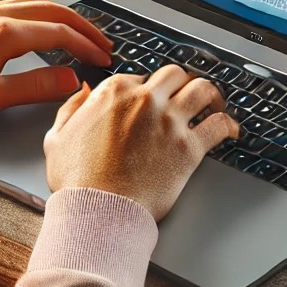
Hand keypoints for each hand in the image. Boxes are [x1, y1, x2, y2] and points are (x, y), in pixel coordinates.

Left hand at [0, 0, 113, 123]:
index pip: (60, 33)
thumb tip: (71, 79)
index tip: (104, 59)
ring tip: (79, 32)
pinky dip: (41, 13)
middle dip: (83, 26)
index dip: (87, 46)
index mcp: (6, 33)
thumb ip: (35, 86)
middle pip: (53, 11)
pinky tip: (39, 25)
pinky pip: (17, 6)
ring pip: (35, 4)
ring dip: (62, 16)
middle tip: (103, 43)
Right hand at [44, 65, 239, 221]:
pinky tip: (230, 129)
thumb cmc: (77, 181)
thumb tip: (83, 92)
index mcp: (114, 92)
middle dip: (180, 83)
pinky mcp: (189, 148)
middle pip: (174, 75)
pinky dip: (228, 125)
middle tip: (184, 94)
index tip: (151, 99)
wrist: (99, 211)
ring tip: (213, 103)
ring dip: (209, 94)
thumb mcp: (57, 137)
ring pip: (202, 89)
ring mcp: (170, 122)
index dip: (146, 89)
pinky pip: (219, 125)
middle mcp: (145, 100)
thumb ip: (71, 108)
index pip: (139, 76)